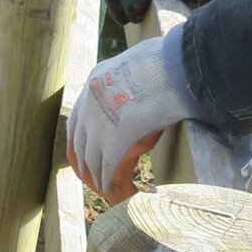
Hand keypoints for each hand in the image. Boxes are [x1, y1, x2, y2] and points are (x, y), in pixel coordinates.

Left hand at [68, 37, 192, 201]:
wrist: (173, 64)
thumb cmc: (168, 60)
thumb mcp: (140, 62)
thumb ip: (134, 75)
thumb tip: (149, 70)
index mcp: (94, 82)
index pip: (77, 118)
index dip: (79, 139)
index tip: (82, 152)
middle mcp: (89, 105)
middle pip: (78, 142)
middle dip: (83, 163)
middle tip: (91, 178)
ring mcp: (98, 124)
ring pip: (91, 159)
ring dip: (97, 177)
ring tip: (105, 189)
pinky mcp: (114, 141)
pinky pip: (107, 167)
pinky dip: (109, 182)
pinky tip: (114, 191)